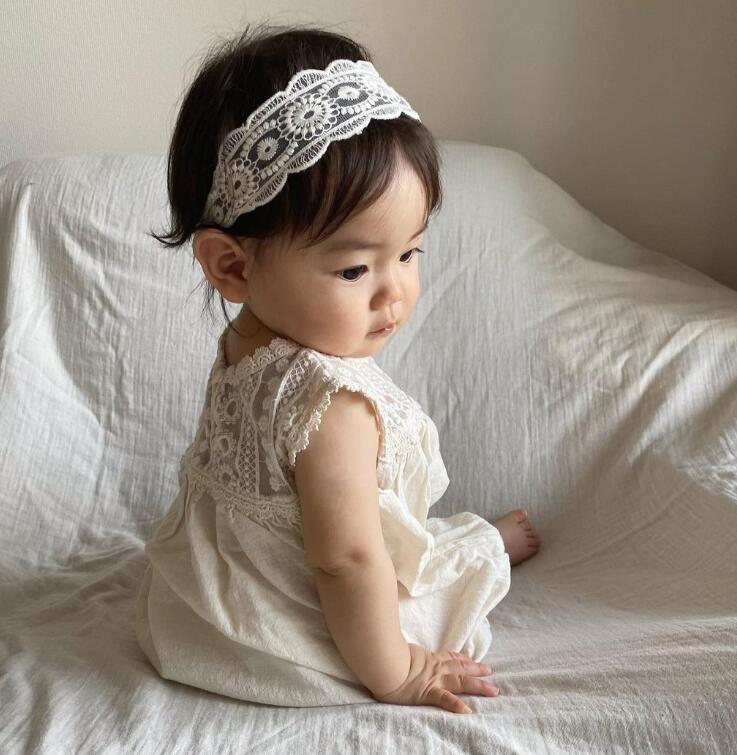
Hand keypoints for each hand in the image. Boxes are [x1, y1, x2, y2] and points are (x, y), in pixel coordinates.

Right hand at [372, 643, 499, 713]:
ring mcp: (433, 680)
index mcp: (428, 658)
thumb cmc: (387, 652)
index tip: (470, 659)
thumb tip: (394, 643)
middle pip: (460, 667)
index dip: (461, 658)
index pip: (448, 657)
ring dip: (478, 686)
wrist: (383, 661)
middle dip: (477, 669)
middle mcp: (435, 667)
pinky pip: (445, 700)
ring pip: (461, 682)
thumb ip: (402, 648)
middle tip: (490, 670)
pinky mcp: (428, 692)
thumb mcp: (398, 647)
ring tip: (492, 690)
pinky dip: (457, 705)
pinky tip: (468, 711)